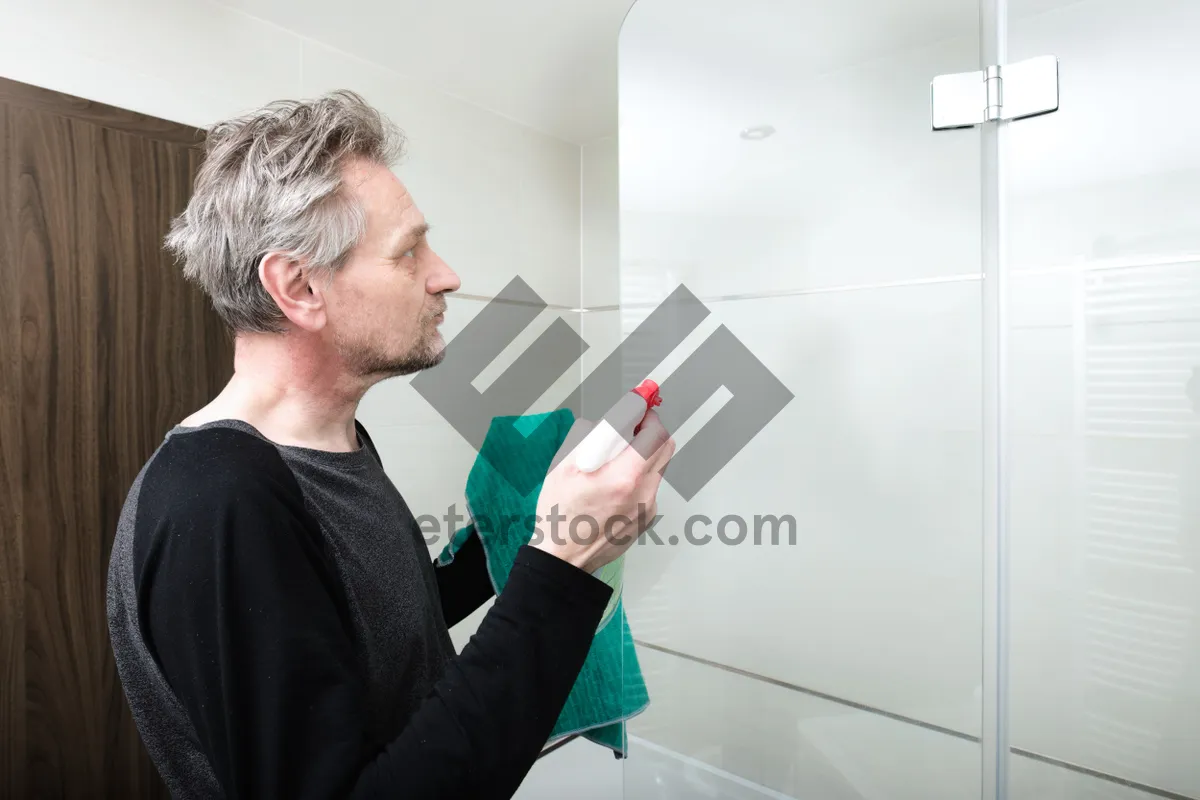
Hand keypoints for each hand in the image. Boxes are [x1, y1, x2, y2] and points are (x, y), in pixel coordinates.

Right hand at [532, 411, 674, 573]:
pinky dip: (638, 475)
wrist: (564, 557)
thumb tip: (609, 421)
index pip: (652, 432)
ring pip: (658, 465)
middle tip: (633, 424)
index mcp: (625, 477)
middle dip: (650, 429)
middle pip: (665, 446)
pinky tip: (614, 484)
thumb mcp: (566, 466)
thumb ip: (591, 436)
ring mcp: (648, 506)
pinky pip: (650, 485)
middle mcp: (644, 492)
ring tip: (616, 458)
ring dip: (644, 453)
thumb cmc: (560, 515)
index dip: (646, 412)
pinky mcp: (647, 517)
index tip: (641, 401)